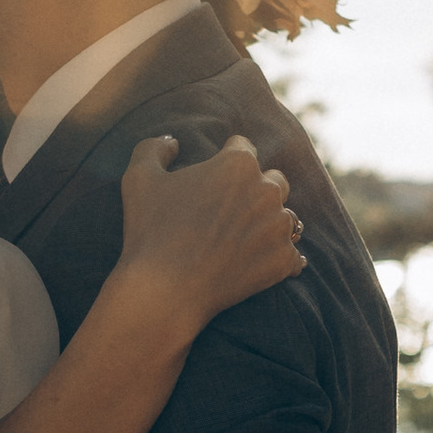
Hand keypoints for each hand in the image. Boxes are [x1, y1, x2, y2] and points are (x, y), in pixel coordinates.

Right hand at [114, 130, 305, 342]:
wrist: (166, 290)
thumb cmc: (151, 231)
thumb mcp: (139, 179)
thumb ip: (154, 148)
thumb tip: (173, 142)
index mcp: (238, 164)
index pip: (243, 148)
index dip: (226, 158)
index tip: (215, 177)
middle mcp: (267, 190)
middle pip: (273, 180)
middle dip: (256, 189)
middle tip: (232, 210)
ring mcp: (279, 227)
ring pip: (286, 217)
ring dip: (270, 223)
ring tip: (245, 239)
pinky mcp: (284, 261)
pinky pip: (294, 255)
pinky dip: (281, 258)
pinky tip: (264, 262)